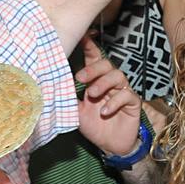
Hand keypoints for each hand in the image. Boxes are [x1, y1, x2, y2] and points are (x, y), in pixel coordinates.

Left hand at [76, 37, 141, 156]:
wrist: (110, 146)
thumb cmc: (94, 126)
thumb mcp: (75, 112)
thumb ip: (68, 97)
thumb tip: (52, 84)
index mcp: (96, 81)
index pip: (94, 59)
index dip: (90, 46)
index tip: (82, 36)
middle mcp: (110, 83)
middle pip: (106, 65)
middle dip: (93, 69)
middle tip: (80, 78)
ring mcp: (122, 92)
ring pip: (118, 75)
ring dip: (103, 83)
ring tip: (92, 95)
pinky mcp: (132, 103)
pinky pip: (127, 94)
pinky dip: (115, 101)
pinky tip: (105, 111)